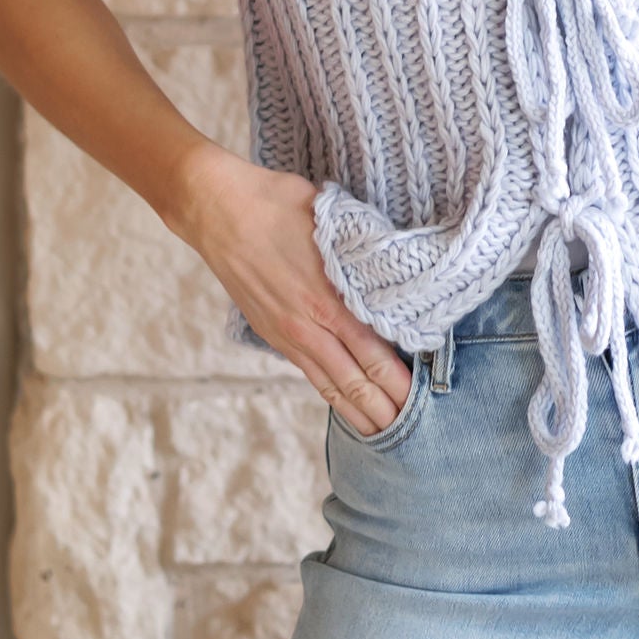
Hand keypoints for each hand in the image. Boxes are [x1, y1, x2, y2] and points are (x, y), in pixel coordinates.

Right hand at [170, 145, 416, 434]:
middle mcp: (307, 325)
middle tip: (413, 433)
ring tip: (382, 433)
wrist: (215, 210)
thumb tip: (395, 266)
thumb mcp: (331, 221)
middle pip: (353, 381)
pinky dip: (330, 394)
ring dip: (357, 412)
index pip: (373, 354)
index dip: (398, 382)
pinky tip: (344, 404)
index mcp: (327, 298)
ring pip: (329, 385)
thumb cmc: (275, 204)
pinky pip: (308, 372)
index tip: (423, 399)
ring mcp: (286, 333)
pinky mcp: (271, 333)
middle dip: (384, 410)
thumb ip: (362, 251)